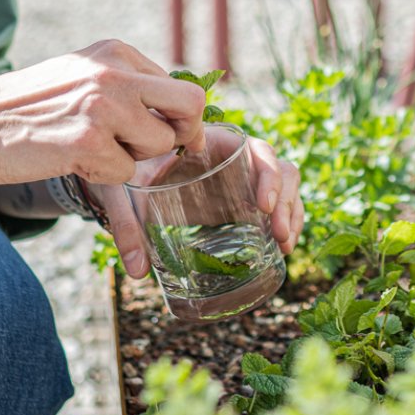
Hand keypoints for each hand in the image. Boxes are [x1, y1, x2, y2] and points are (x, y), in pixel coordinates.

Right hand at [0, 40, 206, 186]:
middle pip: (190, 105)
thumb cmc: (29, 105)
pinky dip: (105, 175)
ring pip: (159, 145)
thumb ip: (126, 83)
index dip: (185, 117)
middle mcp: (114, 72)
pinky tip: (72, 159)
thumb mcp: (82, 75)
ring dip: (134, 158)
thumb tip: (182, 112)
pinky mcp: (89, 142)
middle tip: (167, 151)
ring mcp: (103, 106)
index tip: (182, 136)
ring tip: (93, 148)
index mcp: (116, 52)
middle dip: (186, 134)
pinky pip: (126, 172)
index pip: (180, 84)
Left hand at [91, 137, 303, 278]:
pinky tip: (282, 248)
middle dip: (285, 201)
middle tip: (277, 235)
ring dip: (291, 214)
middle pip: (279, 169)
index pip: (257, 150)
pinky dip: (286, 222)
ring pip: (285, 187)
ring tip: (284, 246)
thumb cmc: (128, 172)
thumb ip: (128, 225)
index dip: (267, 175)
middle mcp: (236, 158)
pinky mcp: (243, 200)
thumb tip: (138, 271)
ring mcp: (243, 179)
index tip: (262, 206)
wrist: (123, 173)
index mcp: (214, 143)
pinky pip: (277, 205)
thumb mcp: (126, 192)